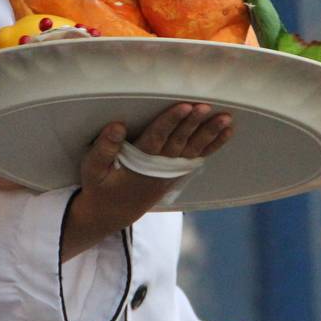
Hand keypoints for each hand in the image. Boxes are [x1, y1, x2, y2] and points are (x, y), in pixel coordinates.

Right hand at [61, 102, 232, 261]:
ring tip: (226, 118)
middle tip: (207, 107)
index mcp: (139, 163)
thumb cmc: (101, 186)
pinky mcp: (177, 173)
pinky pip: (199, 157)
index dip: (170, 122)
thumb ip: (104, 148)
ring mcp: (171, 172)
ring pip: (194, 149)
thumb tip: (117, 125)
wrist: (113, 214)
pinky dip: (214, 144)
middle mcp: (159, 168)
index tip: (183, 107)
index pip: (157, 138)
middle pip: (180, 141)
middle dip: (194, 123)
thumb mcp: (93, 169)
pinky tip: (227, 131)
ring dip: (210, 133)